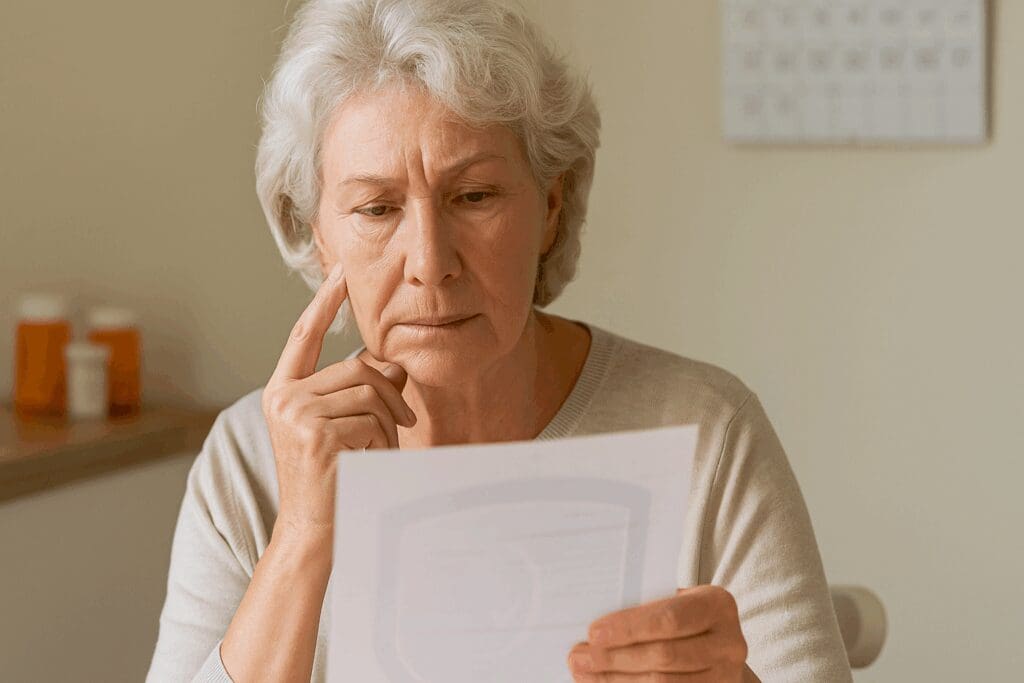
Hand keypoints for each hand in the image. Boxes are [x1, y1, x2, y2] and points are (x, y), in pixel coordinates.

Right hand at [261, 264, 416, 537]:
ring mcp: (294, 414)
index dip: (324, 303)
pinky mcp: (314, 433)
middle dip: (390, 394)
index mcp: (284, 391)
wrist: (315, 532)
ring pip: (369, 393)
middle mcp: (282, 398)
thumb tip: (396, 365)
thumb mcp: (346, 427)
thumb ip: (363, 392)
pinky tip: (368, 462)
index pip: (304, 335)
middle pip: (357, 368)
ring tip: (379, 450)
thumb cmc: (334, 480)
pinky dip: (383, 441)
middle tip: (401, 424)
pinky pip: (371, 419)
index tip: (341, 274)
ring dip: (388, 423)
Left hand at [567, 585, 756, 681]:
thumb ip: (643, 610)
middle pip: (664, 656)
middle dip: (615, 658)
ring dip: (617, 680)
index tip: (593, 633)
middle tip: (579, 656)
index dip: (629, 628)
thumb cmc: (683, 615)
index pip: (669, 619)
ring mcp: (725, 676)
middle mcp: (729, 643)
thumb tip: (595, 631)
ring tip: (585, 671)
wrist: (716, 644)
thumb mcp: (673, 601)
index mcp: (716, 605)